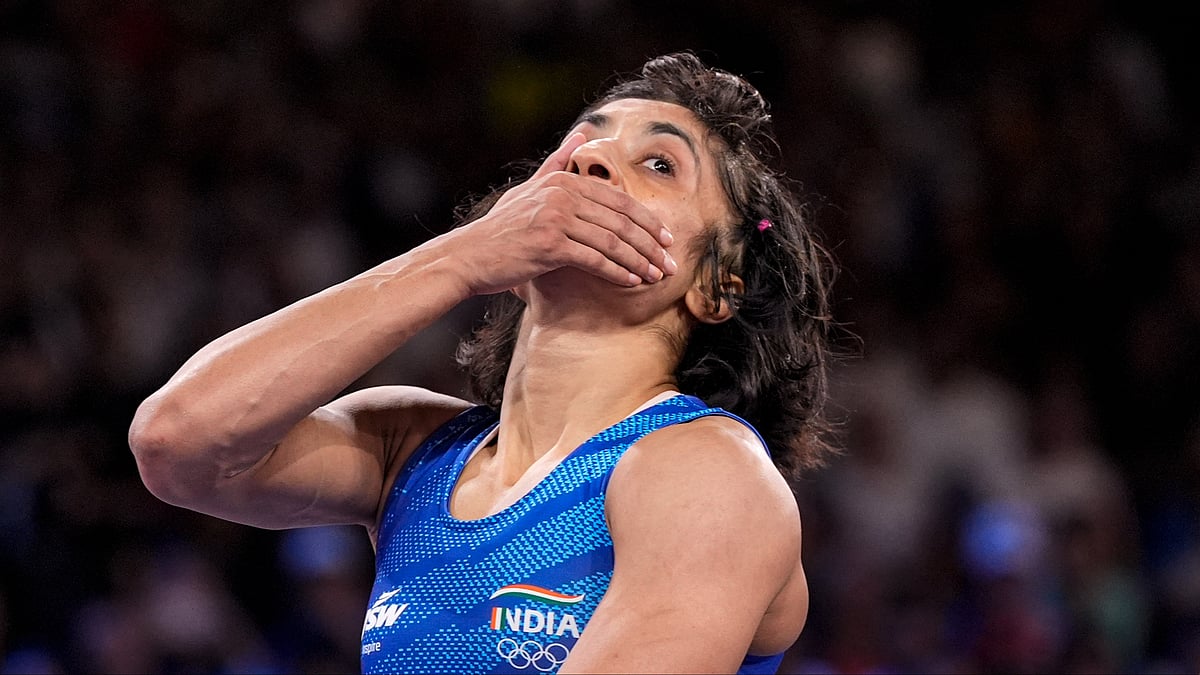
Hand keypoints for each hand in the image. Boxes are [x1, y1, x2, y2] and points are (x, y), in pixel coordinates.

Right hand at [451, 133, 676, 295]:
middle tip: (671, 262)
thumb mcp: (528, 189)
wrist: (468, 257)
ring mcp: (556, 217)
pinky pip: (596, 259)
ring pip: (613, 240)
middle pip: (621, 220)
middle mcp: (562, 194)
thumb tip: (581, 133)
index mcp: (562, 180)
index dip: (646, 221)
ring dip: (640, 261)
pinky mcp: (550, 244)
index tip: (665, 239)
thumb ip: (556, 163)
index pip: (618, 199)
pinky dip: (619, 271)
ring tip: (658, 276)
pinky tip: (633, 282)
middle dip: (651, 243)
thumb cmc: (499, 230)